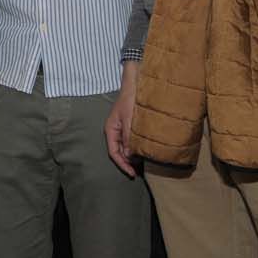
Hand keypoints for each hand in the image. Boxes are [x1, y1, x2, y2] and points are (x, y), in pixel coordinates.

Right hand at [104, 61, 139, 177]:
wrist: (136, 84)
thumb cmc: (131, 99)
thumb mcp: (129, 119)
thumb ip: (128, 137)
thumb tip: (129, 155)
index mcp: (111, 130)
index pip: (114, 153)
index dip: (123, 165)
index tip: (133, 174)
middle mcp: (116, 131)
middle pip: (120, 152)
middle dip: (128, 162)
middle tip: (140, 171)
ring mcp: (124, 129)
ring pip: (127, 147)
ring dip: (134, 155)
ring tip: (144, 163)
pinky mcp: (132, 126)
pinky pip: (133, 141)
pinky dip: (138, 147)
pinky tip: (146, 151)